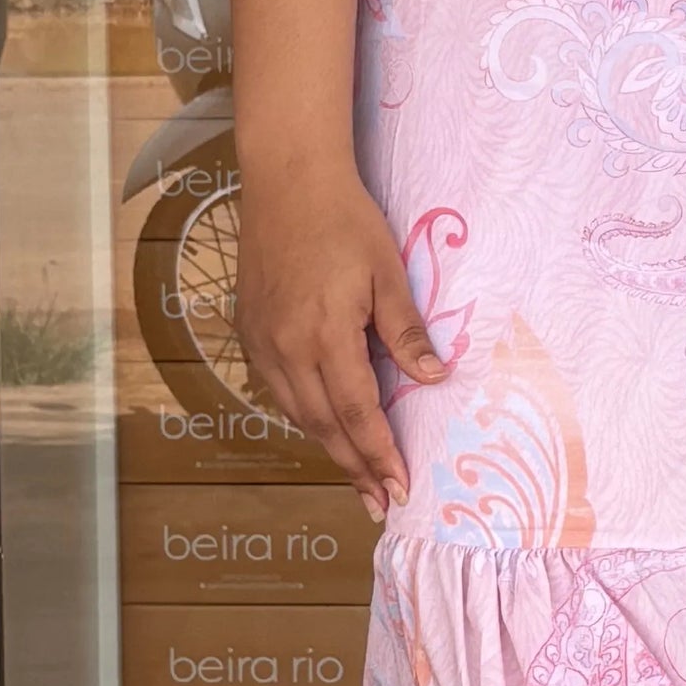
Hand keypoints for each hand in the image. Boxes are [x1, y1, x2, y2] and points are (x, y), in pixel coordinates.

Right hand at [235, 164, 447, 518]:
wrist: (286, 182)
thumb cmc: (345, 221)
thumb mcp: (386, 272)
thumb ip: (406, 331)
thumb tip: (434, 378)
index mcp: (325, 336)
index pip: (357, 413)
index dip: (379, 455)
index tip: (398, 489)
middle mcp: (286, 348)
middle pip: (324, 425)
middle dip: (354, 468)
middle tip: (380, 503)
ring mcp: (263, 342)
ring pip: (298, 412)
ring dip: (329, 448)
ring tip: (357, 477)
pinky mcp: (251, 331)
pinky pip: (279, 390)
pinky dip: (305, 416)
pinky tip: (324, 427)